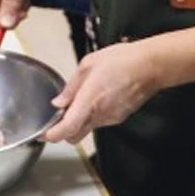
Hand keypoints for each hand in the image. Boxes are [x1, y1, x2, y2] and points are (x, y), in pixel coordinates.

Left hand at [43, 40, 160, 143]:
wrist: (150, 66)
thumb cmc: (122, 60)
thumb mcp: (88, 64)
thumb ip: (71, 87)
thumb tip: (58, 102)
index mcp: (89, 100)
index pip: (67, 128)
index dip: (52, 135)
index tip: (44, 134)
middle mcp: (99, 114)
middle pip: (74, 135)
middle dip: (63, 131)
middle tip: (58, 118)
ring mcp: (111, 118)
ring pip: (88, 128)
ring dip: (79, 120)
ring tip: (82, 99)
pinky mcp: (119, 117)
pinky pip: (100, 121)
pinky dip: (93, 115)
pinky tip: (98, 98)